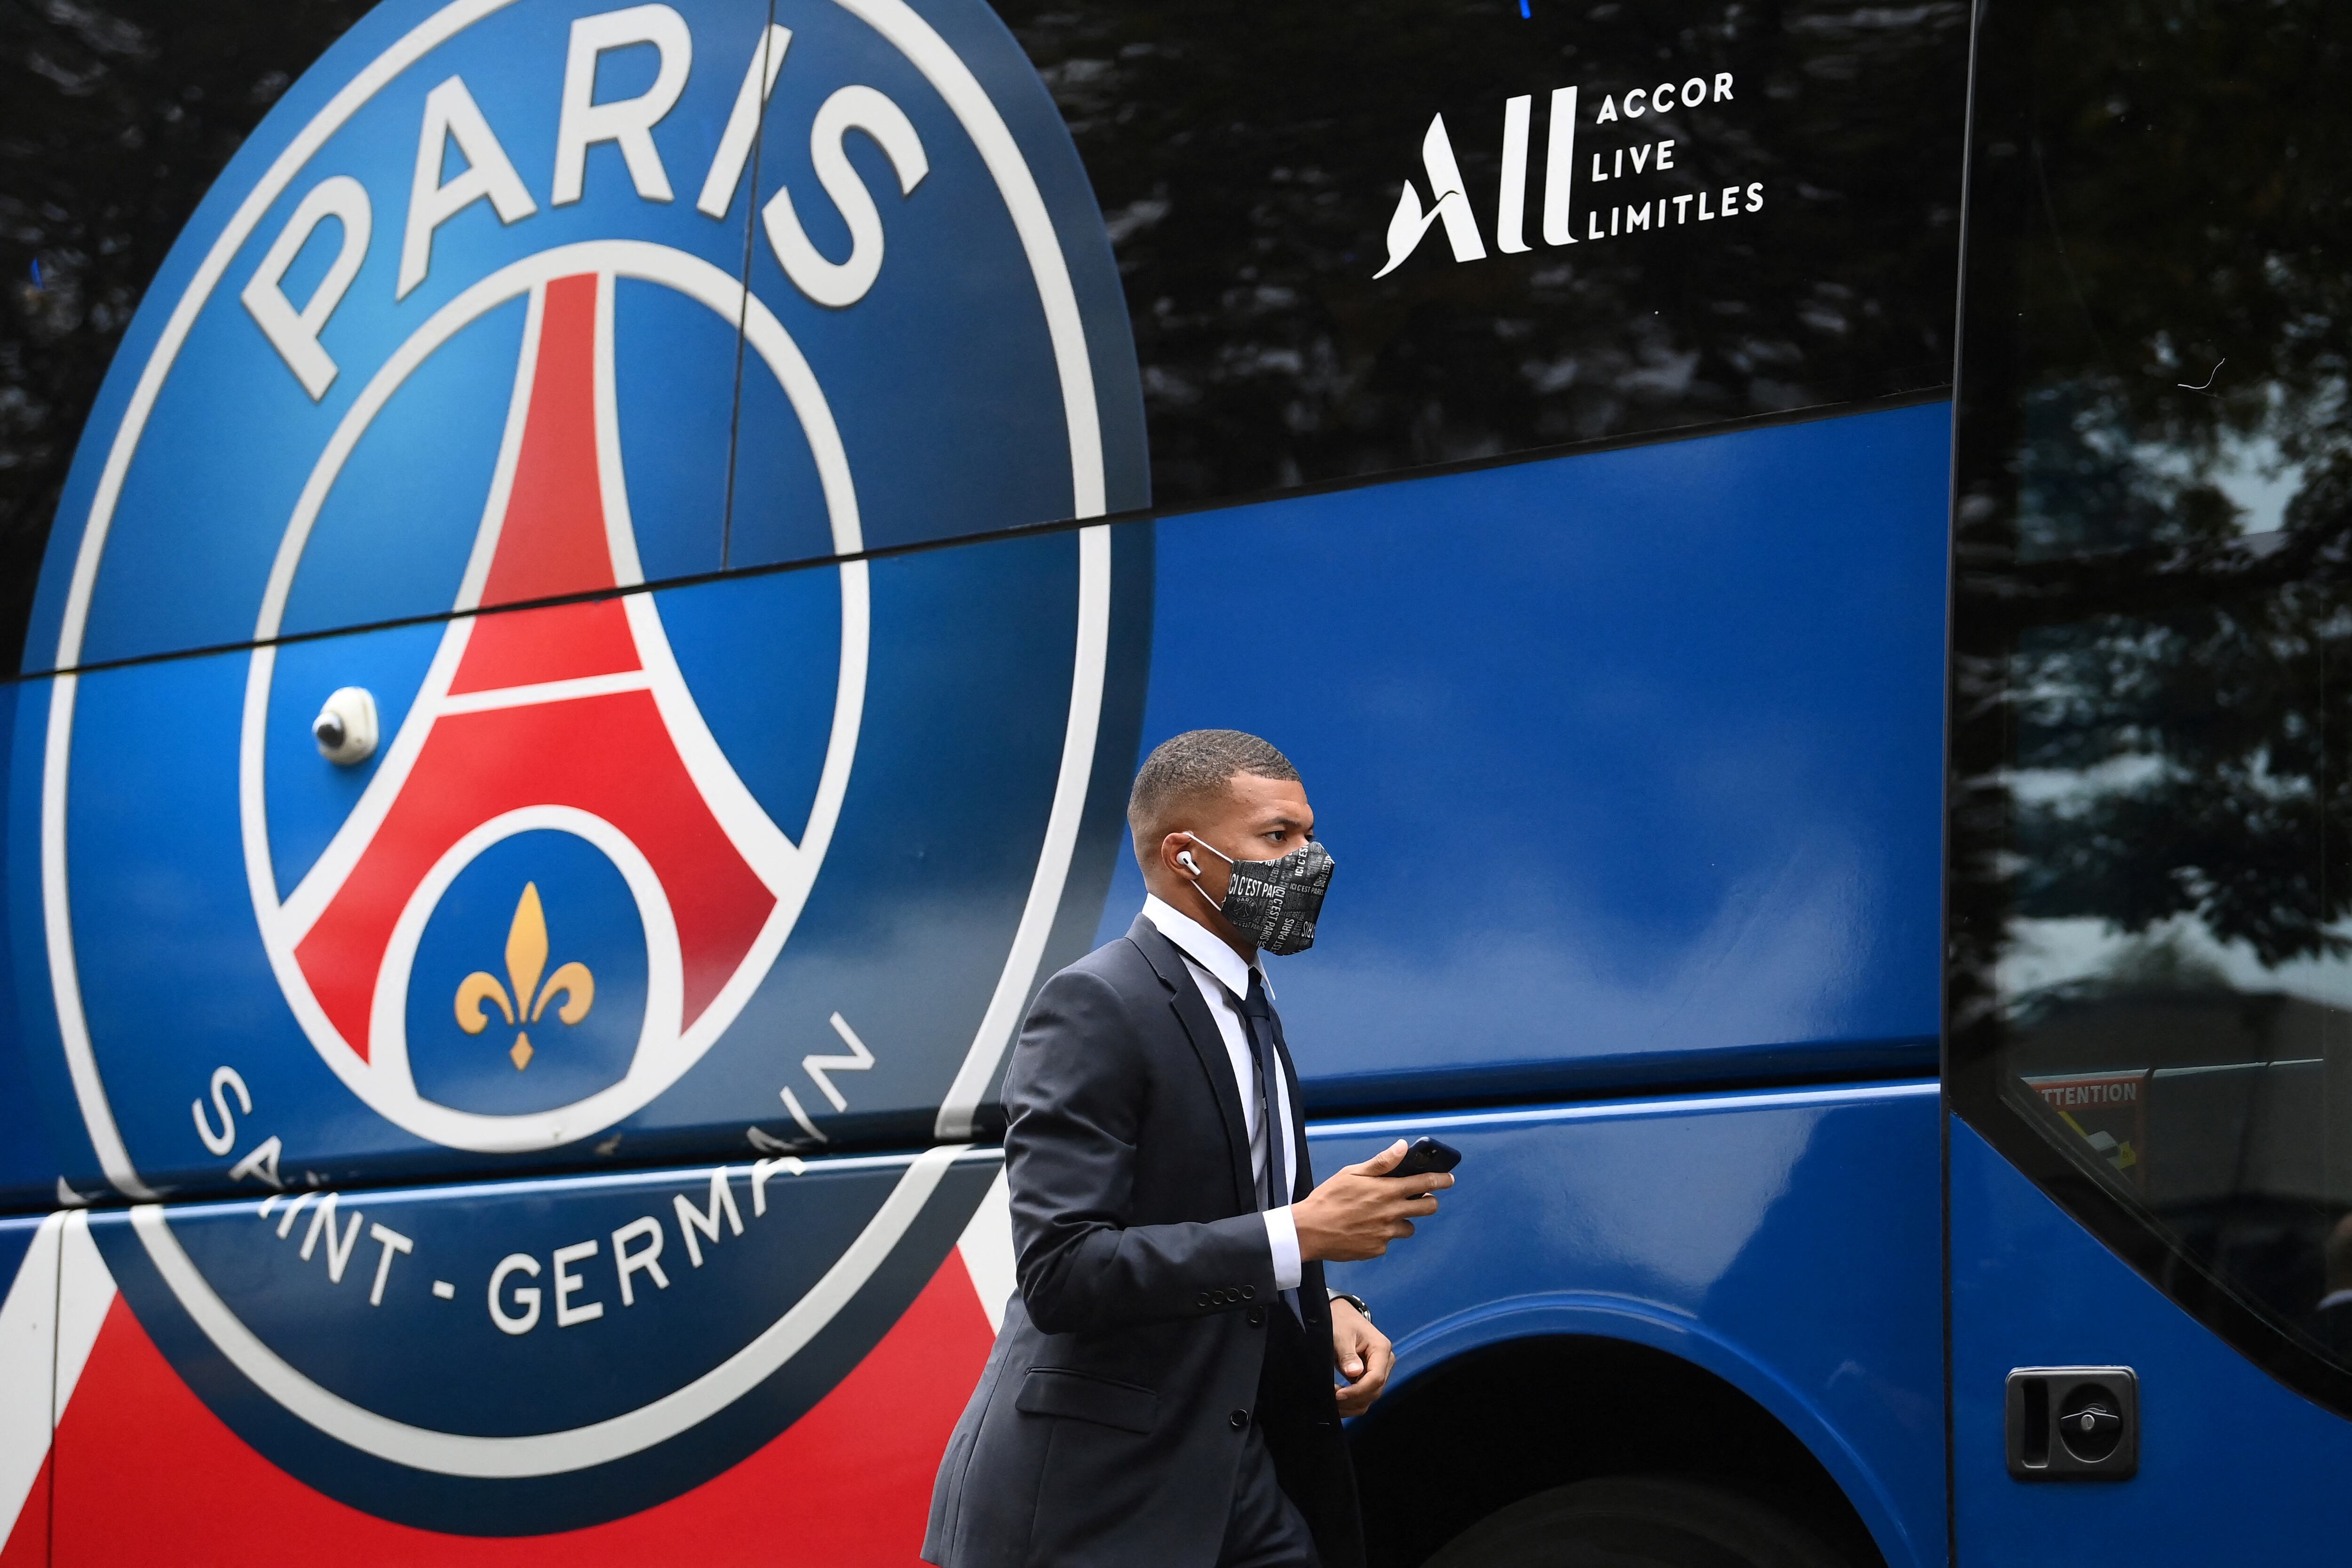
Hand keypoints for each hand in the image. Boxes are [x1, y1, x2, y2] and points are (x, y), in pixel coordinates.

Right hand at [1292, 1139, 1452, 1262]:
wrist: (1310, 1231)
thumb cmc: (1328, 1198)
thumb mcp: (1352, 1174)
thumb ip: (1381, 1162)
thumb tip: (1402, 1147)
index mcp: (1386, 1191)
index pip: (1424, 1183)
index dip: (1441, 1180)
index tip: (1449, 1178)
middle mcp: (1391, 1213)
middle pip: (1428, 1208)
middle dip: (1429, 1201)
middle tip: (1420, 1198)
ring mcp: (1386, 1234)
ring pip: (1409, 1227)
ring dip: (1402, 1220)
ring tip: (1381, 1215)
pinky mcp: (1378, 1249)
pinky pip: (1388, 1241)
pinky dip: (1382, 1235)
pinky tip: (1364, 1229)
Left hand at [1330, 1295, 1393, 1416]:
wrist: (1341, 1315)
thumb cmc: (1341, 1321)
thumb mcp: (1341, 1334)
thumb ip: (1347, 1354)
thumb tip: (1353, 1373)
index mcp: (1381, 1348)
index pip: (1376, 1378)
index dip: (1357, 1391)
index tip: (1337, 1395)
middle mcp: (1385, 1362)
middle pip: (1375, 1391)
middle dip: (1353, 1399)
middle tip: (1330, 1400)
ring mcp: (1379, 1370)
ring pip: (1370, 1397)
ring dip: (1352, 1404)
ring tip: (1331, 1402)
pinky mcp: (1370, 1377)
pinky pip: (1364, 1395)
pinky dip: (1351, 1402)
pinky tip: (1336, 1402)